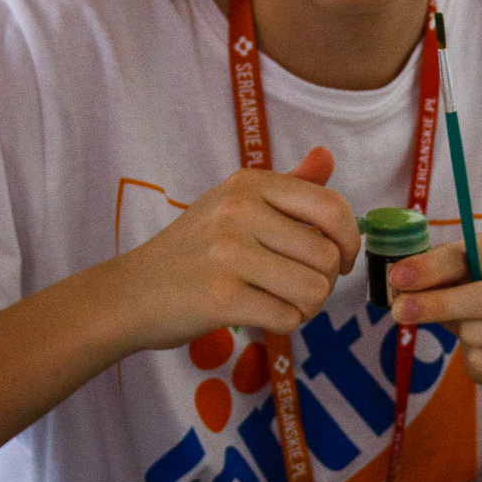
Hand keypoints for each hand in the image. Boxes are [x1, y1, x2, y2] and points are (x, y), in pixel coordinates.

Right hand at [113, 147, 360, 351]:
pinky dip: (284, 325)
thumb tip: (327, 156)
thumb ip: (287, 185)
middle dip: (325, 283)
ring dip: (308, 308)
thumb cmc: (191, 251)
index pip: (330, 206)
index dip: (350, 240)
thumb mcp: (233, 204)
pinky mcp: (220, 298)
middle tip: (300, 290)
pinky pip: (287, 318)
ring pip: (312, 290)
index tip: (341, 259)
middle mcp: (239, 212)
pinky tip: (262, 317)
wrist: (130, 292)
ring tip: (283, 304)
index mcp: (249, 184)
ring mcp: (228, 254)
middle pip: (327, 256)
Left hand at [387, 234, 481, 389]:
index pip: (469, 254)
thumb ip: (425, 276)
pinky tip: (472, 354)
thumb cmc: (467, 300)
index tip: (397, 277)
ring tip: (456, 332)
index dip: (431, 266)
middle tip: (401, 310)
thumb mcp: (447, 280)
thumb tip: (396, 280)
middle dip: (441, 304)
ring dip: (469, 334)